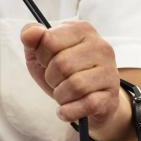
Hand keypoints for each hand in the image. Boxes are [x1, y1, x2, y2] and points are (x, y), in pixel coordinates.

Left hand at [21, 20, 125, 140]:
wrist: (91, 99)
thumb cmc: (63, 72)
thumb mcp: (41, 52)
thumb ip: (31, 36)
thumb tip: (30, 33)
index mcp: (82, 29)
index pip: (49, 40)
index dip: (41, 56)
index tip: (47, 61)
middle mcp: (100, 46)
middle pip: (62, 64)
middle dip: (51, 78)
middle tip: (56, 81)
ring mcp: (110, 72)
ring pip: (75, 85)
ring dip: (60, 95)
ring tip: (63, 94)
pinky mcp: (111, 96)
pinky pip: (87, 104)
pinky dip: (69, 111)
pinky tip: (65, 110)